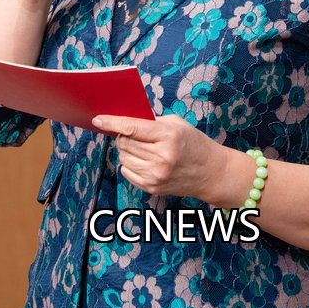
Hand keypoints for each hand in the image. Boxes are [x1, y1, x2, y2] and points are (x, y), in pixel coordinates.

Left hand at [92, 114, 224, 200]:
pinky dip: (130, 163)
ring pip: (123, 157)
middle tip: (134, 134)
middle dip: (123, 135)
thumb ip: (150, 121)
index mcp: (168, 136)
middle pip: (124, 142)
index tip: (98, 120)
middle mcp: (161, 157)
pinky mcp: (152, 187)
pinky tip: (145, 160)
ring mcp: (156, 175)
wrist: (210, 172)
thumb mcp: (176, 124)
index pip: (131, 128)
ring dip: (127, 150)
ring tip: (144, 148)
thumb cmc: (193, 143)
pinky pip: (127, 171)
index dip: (112, 122)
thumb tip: (122, 121)